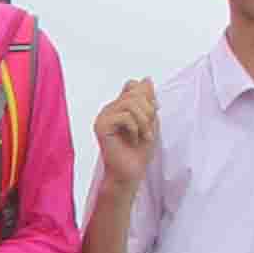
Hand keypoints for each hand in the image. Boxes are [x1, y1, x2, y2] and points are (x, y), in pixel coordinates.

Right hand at [92, 75, 158, 194]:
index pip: (133, 85)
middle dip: (148, 110)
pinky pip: (124, 116)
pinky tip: (133, 140)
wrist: (130, 173)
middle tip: (149, 129)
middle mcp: (109, 109)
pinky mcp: (101, 126)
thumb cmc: (139, 151)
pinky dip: (135, 129)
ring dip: (144, 120)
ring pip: (130, 103)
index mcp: (119, 106)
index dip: (147, 96)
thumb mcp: (150, 121)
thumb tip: (146, 79)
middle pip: (134, 92)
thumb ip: (148, 100)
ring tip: (144, 135)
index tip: (152, 115)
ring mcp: (103, 117)